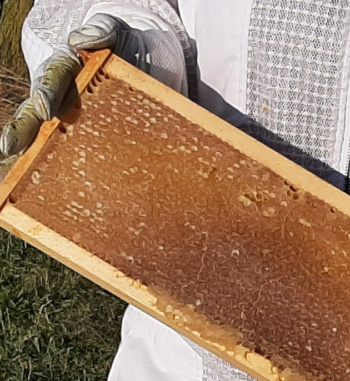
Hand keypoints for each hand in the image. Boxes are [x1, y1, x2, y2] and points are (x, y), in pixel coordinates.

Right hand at [0, 12, 185, 178]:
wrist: (146, 64)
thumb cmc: (125, 46)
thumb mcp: (117, 32)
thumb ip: (102, 31)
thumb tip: (80, 41)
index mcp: (67, 69)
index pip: (53, 78)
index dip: (46, 92)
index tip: (45, 108)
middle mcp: (62, 96)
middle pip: (38, 113)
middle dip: (23, 130)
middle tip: (11, 147)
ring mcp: (70, 119)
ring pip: (45, 136)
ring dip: (31, 153)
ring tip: (16, 170)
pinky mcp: (85, 137)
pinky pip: (67, 153)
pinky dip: (53, 168)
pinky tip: (49, 188)